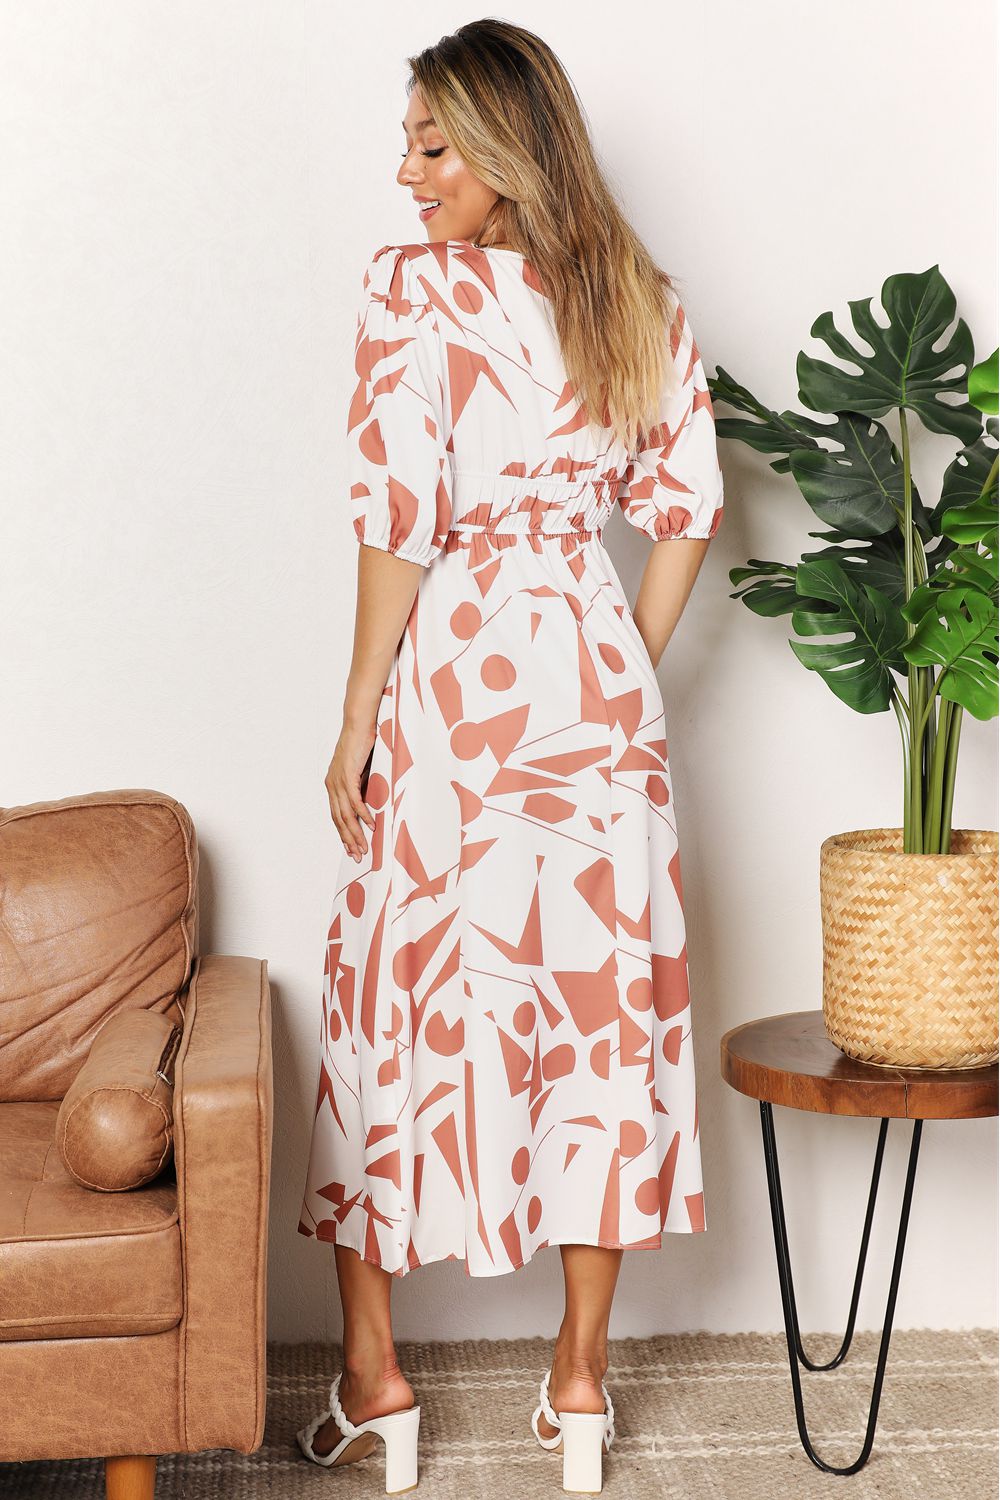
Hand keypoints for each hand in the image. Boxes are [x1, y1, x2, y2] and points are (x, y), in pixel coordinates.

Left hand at [325, 721, 377, 861]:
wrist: (359, 722)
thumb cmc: (362, 744)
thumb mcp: (361, 770)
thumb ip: (363, 786)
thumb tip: (372, 801)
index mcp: (333, 785)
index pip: (336, 816)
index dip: (343, 834)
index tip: (351, 849)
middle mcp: (332, 785)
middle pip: (339, 820)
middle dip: (349, 840)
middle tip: (358, 856)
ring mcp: (338, 781)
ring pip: (346, 814)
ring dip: (356, 832)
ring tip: (364, 846)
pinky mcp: (347, 775)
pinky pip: (354, 801)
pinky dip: (363, 814)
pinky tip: (371, 825)